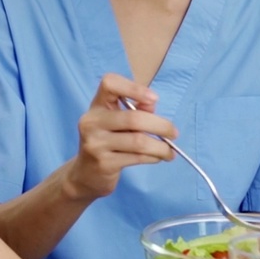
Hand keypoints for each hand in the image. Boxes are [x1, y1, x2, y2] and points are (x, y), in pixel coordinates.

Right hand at [62, 73, 177, 201]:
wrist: (85, 174)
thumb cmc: (107, 141)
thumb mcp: (117, 122)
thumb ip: (135, 110)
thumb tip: (152, 103)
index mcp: (97, 106)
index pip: (109, 84)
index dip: (134, 88)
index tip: (154, 99)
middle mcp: (92, 122)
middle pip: (133, 118)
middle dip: (161, 125)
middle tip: (174, 133)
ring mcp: (96, 143)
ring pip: (138, 141)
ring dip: (161, 146)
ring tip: (169, 151)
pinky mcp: (104, 163)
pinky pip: (136, 157)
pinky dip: (153, 157)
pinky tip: (158, 157)